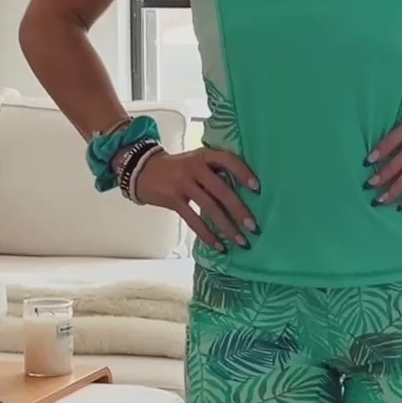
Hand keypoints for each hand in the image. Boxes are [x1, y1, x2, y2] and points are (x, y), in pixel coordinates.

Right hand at [135, 147, 259, 249]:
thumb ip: (216, 171)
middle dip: (239, 210)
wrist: (143, 170)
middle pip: (221, 190)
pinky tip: (219, 246)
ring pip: (209, 208)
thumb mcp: (197, 160)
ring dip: (227, 227)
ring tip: (241, 241)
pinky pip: (194, 220)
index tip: (258, 189)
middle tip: (254, 227)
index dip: (243, 173)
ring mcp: (183, 184)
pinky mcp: (174, 200)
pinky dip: (208, 235)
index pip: (228, 160)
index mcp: (204, 156)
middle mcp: (195, 167)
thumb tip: (245, 193)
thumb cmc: (179, 168)